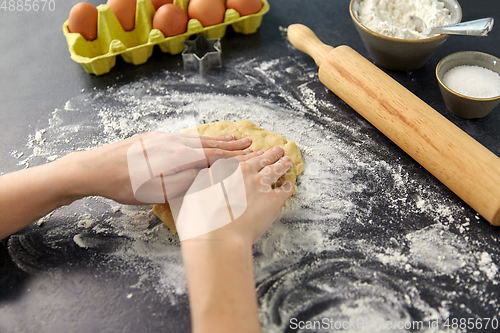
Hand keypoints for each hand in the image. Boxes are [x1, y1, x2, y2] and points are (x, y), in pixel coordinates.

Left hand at [69, 132, 251, 204]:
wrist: (92, 168)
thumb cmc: (124, 184)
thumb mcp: (157, 191)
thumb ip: (185, 182)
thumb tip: (207, 175)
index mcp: (177, 155)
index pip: (212, 154)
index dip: (233, 155)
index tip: (249, 152)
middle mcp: (172, 142)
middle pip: (206, 143)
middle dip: (228, 144)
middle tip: (246, 141)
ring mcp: (160, 139)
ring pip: (194, 139)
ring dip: (215, 140)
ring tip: (230, 138)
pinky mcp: (150, 139)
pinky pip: (182, 138)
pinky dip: (198, 140)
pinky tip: (199, 141)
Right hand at [178, 145, 293, 244]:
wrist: (217, 236)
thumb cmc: (198, 221)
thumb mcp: (187, 198)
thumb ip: (193, 188)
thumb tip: (188, 185)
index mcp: (222, 170)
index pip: (238, 159)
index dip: (247, 155)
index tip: (252, 151)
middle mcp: (242, 172)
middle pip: (260, 159)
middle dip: (269, 154)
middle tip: (277, 149)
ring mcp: (259, 184)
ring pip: (275, 169)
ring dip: (282, 164)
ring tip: (288, 161)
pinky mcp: (273, 199)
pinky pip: (284, 189)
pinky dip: (287, 186)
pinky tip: (289, 185)